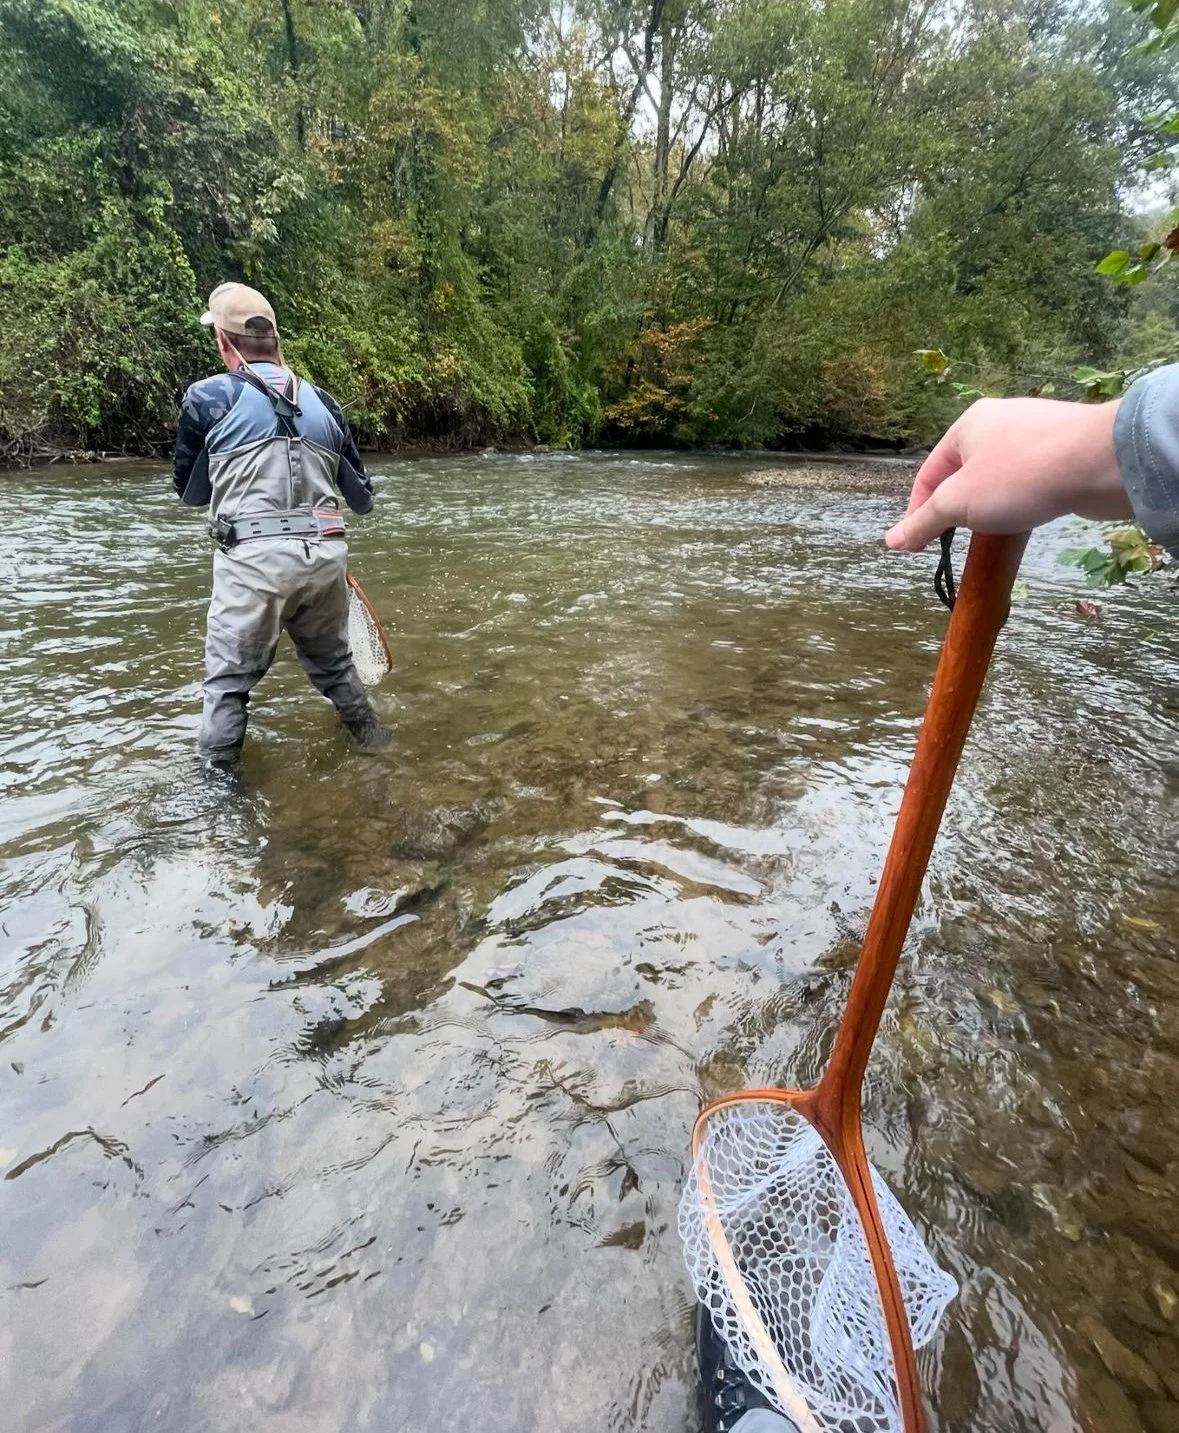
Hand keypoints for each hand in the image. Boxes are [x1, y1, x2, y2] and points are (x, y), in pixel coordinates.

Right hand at [885, 397, 1131, 551]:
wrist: (1101, 462)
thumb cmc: (1019, 476)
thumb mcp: (959, 503)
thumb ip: (924, 522)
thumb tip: (891, 541)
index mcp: (967, 425)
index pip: (929, 474)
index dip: (918, 512)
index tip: (917, 545)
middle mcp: (999, 422)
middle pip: (964, 474)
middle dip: (958, 509)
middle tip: (958, 539)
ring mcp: (1035, 433)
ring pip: (998, 477)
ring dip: (991, 506)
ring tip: (996, 530)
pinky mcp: (1064, 450)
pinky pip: (1030, 478)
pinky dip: (1022, 500)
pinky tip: (1029, 515)